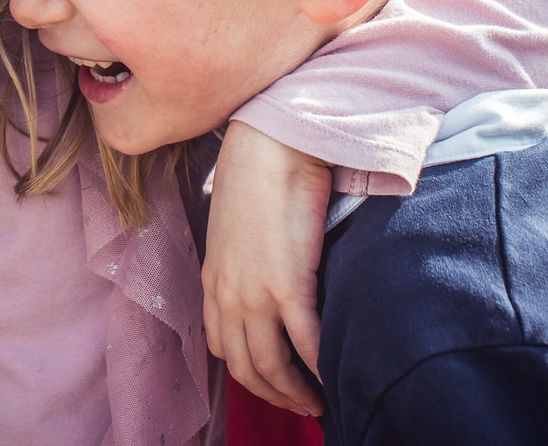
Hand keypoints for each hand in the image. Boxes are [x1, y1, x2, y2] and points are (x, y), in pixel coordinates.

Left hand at [202, 120, 330, 417]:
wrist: (271, 144)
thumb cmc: (259, 176)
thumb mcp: (238, 227)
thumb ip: (245, 261)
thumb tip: (268, 275)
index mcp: (214, 280)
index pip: (221, 346)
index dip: (248, 372)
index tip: (273, 382)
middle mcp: (226, 294)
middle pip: (244, 367)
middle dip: (273, 394)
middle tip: (301, 403)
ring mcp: (254, 293)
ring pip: (271, 366)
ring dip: (296, 392)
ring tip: (318, 400)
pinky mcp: (288, 284)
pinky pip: (305, 343)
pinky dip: (319, 367)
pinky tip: (333, 373)